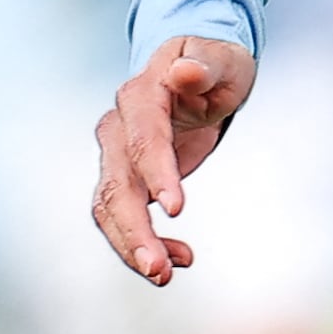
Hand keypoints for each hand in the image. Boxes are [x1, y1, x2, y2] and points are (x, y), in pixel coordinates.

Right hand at [91, 36, 257, 284]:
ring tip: (166, 275)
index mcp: (142, 94)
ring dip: (132, 246)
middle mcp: (119, 126)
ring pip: (111, 207)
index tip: (177, 209)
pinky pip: (123, 216)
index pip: (144, 138)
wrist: (195, 70)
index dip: (158, 174)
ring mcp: (117, 154)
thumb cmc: (213, 62)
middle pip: (118, 183)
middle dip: (135, 229)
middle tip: (160, 268)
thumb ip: (204, 65)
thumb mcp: (221, 58)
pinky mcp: (125, 177)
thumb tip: (184, 72)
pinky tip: (179, 259)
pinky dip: (144, 242)